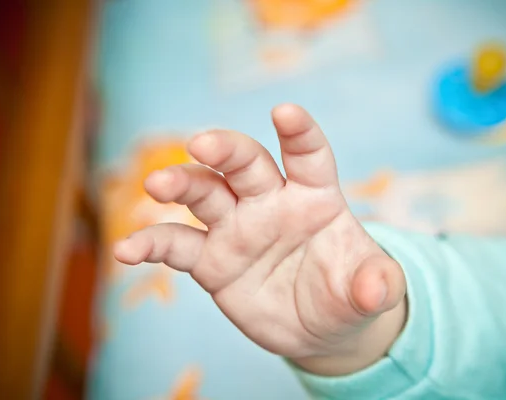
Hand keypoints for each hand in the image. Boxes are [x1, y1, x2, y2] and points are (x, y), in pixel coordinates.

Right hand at [114, 104, 406, 374]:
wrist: (320, 327)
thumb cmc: (348, 294)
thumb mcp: (371, 291)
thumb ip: (376, 284)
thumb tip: (377, 289)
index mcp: (314, 198)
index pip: (307, 155)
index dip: (299, 132)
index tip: (285, 113)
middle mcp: (270, 203)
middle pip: (244, 163)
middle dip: (224, 149)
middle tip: (202, 145)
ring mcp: (236, 228)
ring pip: (204, 193)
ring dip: (180, 184)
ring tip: (158, 186)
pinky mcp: (211, 260)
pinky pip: (176, 246)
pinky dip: (151, 244)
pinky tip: (128, 250)